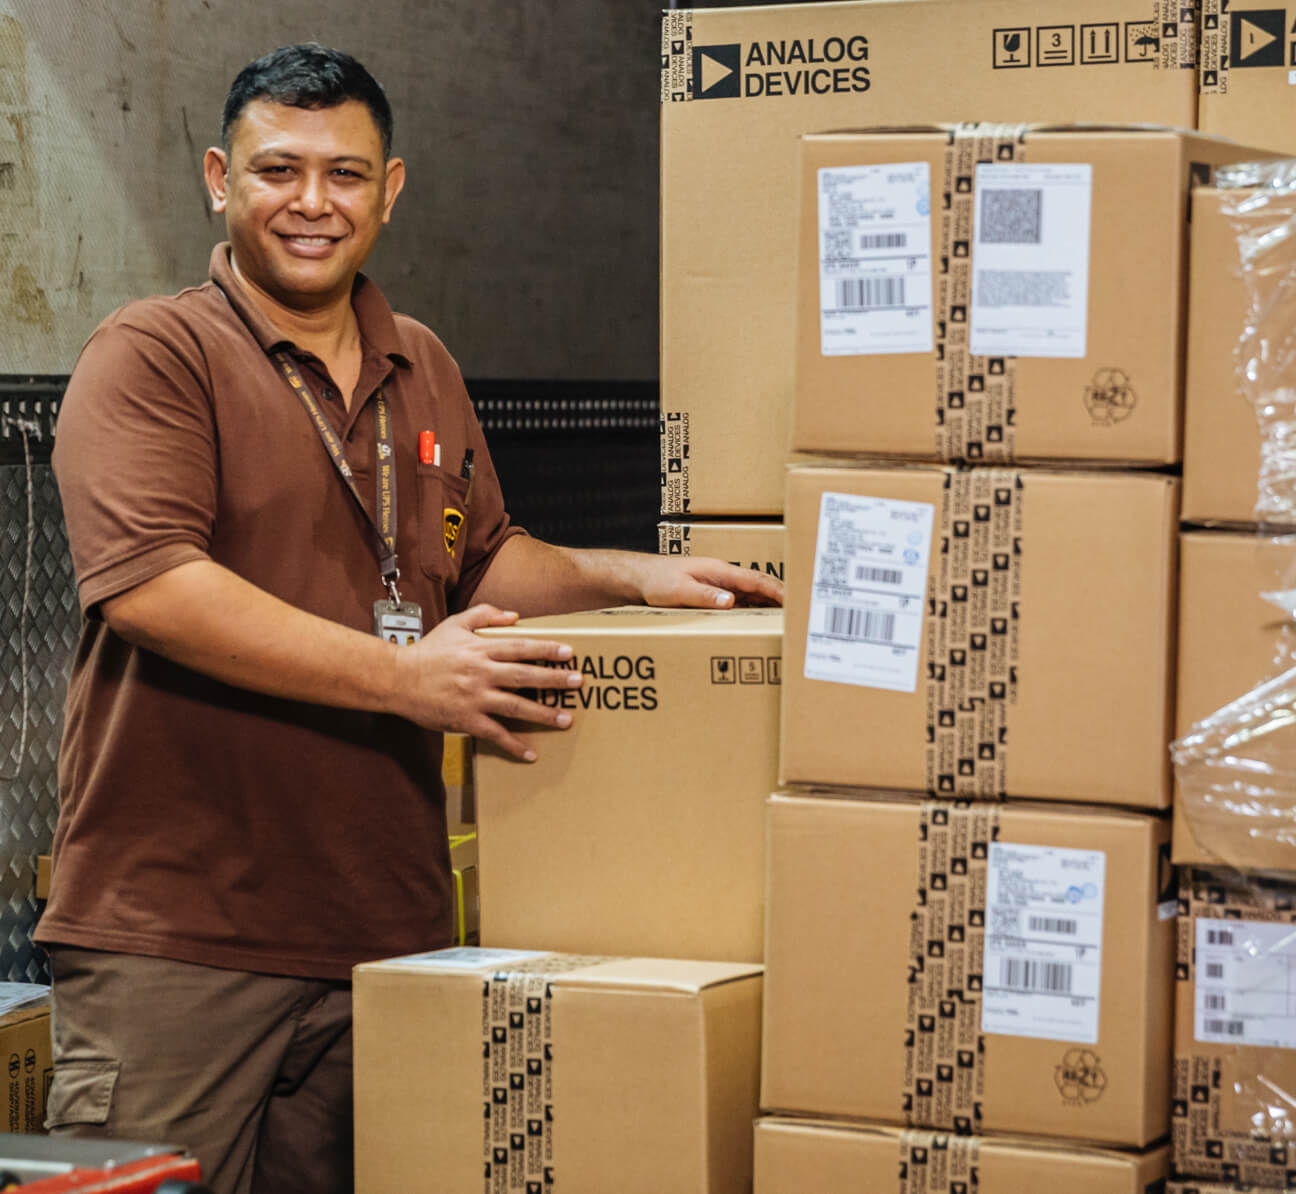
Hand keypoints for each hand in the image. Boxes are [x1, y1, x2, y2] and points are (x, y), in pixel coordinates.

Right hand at [390, 603, 580, 760]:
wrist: (397, 679)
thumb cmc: (427, 652)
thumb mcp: (455, 624)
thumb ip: (485, 615)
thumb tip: (515, 615)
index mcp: (480, 650)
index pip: (521, 647)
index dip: (547, 649)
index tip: (569, 653)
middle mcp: (481, 673)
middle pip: (525, 676)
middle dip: (554, 679)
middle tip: (578, 683)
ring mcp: (474, 698)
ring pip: (516, 706)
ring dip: (543, 714)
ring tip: (566, 719)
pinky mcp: (466, 720)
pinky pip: (495, 734)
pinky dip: (514, 745)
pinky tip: (531, 753)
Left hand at [637, 555, 782, 609]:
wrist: (640, 577)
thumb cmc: (657, 580)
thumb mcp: (679, 590)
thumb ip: (705, 595)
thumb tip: (731, 601)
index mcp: (719, 571)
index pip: (756, 580)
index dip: (777, 590)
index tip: (794, 600)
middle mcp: (723, 577)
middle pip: (760, 586)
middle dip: (781, 598)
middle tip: (800, 614)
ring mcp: (720, 585)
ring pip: (752, 595)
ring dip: (769, 605)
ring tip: (787, 620)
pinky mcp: (713, 594)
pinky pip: (739, 602)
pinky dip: (753, 610)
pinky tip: (759, 622)